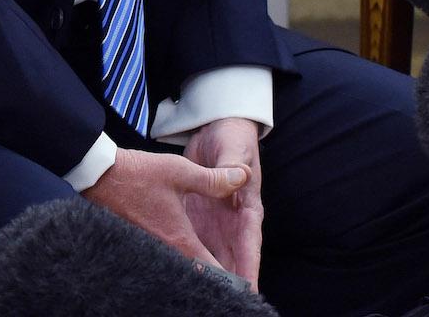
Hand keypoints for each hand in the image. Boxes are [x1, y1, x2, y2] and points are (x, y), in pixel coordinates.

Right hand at [83, 147, 249, 276]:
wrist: (97, 176)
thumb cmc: (138, 174)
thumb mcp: (180, 172)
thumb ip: (213, 180)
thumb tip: (242, 178)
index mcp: (179, 238)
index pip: (211, 270)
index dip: (230, 281)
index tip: (244, 287)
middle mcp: (165, 250)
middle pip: (196, 273)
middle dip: (215, 277)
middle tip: (233, 280)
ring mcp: (150, 248)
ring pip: (180, 266)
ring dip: (196, 267)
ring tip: (214, 268)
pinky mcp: (140, 242)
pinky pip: (164, 258)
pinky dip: (179, 258)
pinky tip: (183, 247)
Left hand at [183, 118, 262, 287]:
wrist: (216, 129)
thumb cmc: (232, 138)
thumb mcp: (232, 148)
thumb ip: (230, 165)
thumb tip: (238, 176)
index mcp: (248, 207)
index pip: (250, 243)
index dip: (249, 268)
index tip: (248, 291)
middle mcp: (233, 221)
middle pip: (232, 259)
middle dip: (229, 284)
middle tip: (221, 303)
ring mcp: (216, 222)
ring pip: (212, 257)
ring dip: (207, 275)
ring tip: (199, 296)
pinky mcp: (198, 219)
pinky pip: (193, 243)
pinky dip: (188, 259)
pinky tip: (178, 273)